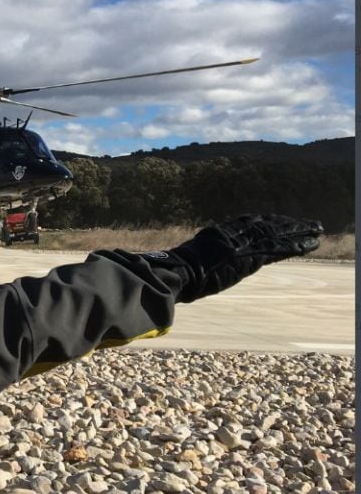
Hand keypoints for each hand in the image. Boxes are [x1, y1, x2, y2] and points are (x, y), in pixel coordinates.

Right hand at [167, 215, 322, 302]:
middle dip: (289, 223)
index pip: (247, 222)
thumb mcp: (189, 258)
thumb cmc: (176, 272)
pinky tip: (309, 245)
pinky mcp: (250, 257)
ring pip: (277, 233)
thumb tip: (202, 263)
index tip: (280, 220)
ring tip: (317, 230)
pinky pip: (278, 249)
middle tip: (307, 222)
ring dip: (299, 231)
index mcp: (218, 233)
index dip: (267, 221)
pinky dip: (294, 246)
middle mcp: (233, 234)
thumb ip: (203, 256)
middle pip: (267, 224)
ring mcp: (242, 244)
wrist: (178, 273)